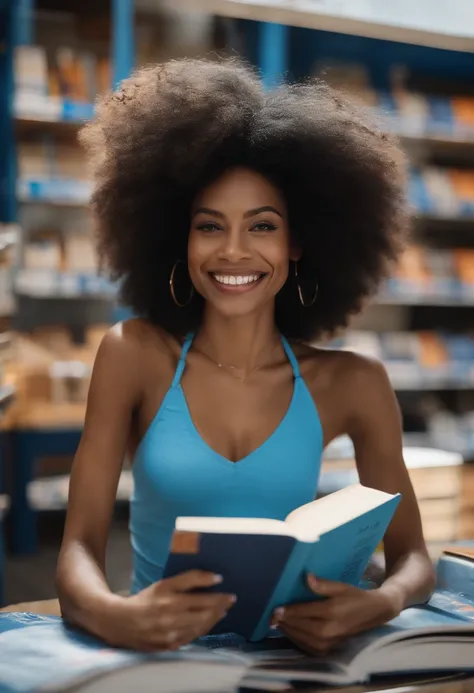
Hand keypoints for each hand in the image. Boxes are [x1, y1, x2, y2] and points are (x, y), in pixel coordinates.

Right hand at [101, 571, 235, 650]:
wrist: (121, 622)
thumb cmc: (145, 600)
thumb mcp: (163, 584)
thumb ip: (187, 580)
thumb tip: (213, 577)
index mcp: (168, 596)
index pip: (196, 590)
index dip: (210, 584)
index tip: (222, 581)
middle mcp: (170, 614)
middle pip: (202, 609)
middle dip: (219, 604)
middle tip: (231, 599)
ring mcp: (170, 632)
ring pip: (199, 625)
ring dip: (214, 617)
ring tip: (223, 611)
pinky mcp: (168, 645)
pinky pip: (191, 637)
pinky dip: (203, 629)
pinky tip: (208, 623)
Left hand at [273, 575, 399, 654]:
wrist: (372, 613)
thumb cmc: (354, 596)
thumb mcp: (340, 586)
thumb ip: (323, 584)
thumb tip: (306, 577)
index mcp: (331, 612)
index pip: (303, 612)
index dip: (287, 611)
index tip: (274, 608)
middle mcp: (328, 630)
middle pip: (299, 626)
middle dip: (284, 621)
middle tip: (270, 615)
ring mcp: (328, 643)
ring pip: (301, 638)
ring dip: (287, 631)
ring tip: (277, 622)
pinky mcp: (328, 649)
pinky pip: (307, 647)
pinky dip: (296, 639)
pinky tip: (289, 631)